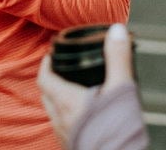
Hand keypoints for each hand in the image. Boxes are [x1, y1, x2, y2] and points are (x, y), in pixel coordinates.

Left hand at [38, 23, 135, 146]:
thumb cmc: (118, 131)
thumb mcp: (121, 90)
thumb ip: (118, 59)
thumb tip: (117, 29)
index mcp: (65, 101)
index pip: (44, 77)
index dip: (46, 63)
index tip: (53, 53)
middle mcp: (59, 119)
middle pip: (47, 94)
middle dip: (52, 79)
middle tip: (64, 68)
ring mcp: (65, 136)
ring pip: (54, 113)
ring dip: (59, 99)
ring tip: (76, 90)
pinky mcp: (73, 147)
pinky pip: (63, 128)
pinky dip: (68, 116)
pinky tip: (86, 116)